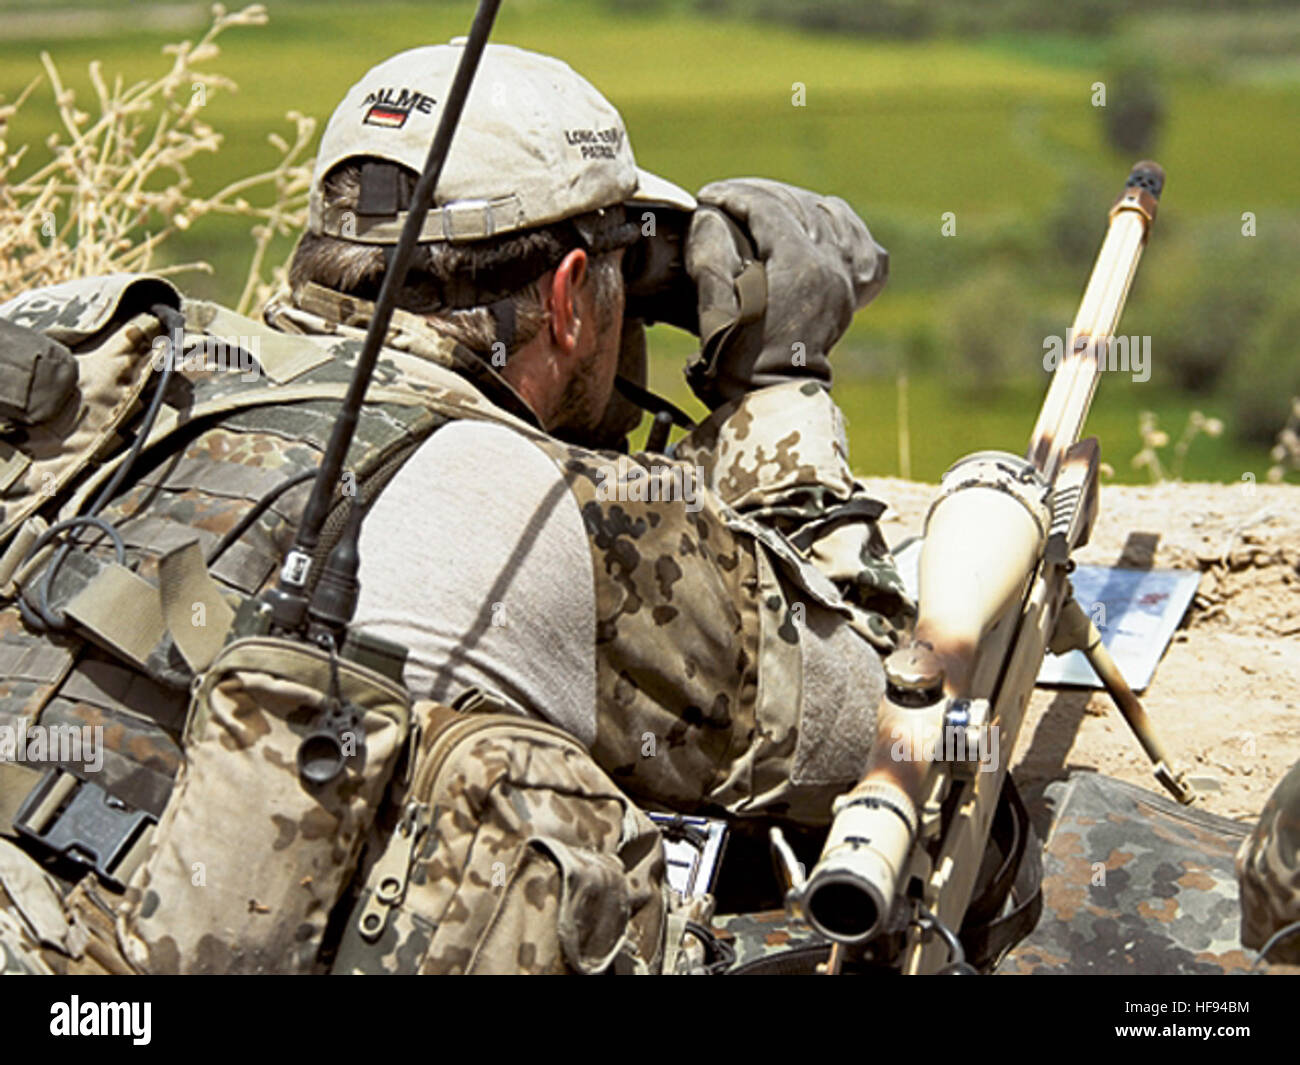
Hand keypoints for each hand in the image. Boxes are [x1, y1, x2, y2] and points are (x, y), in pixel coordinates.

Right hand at [684, 178, 886, 407]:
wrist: (770, 400)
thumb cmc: (737, 361)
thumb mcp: (715, 306)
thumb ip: (711, 255)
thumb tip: (708, 216)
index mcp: (798, 265)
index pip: (767, 209)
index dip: (733, 197)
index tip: (708, 196)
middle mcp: (831, 267)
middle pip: (800, 208)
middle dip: (762, 197)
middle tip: (731, 198)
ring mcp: (846, 283)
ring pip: (834, 220)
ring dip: (798, 207)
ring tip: (768, 209)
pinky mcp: (848, 298)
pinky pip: (862, 250)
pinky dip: (843, 231)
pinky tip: (824, 226)